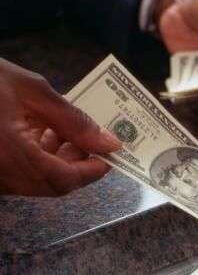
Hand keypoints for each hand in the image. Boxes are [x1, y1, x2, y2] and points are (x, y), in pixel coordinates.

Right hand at [0, 58, 121, 196]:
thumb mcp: (31, 90)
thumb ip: (73, 119)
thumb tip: (108, 142)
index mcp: (12, 157)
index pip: (65, 180)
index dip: (93, 171)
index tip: (111, 156)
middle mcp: (1, 176)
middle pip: (52, 183)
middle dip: (77, 164)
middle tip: (92, 141)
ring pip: (36, 180)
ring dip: (58, 160)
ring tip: (66, 131)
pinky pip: (18, 174)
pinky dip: (37, 158)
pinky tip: (40, 132)